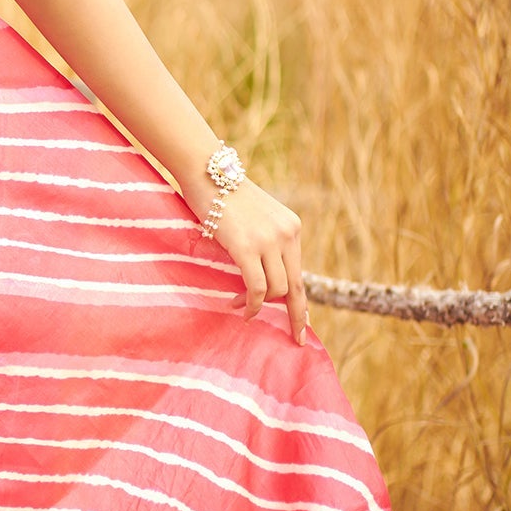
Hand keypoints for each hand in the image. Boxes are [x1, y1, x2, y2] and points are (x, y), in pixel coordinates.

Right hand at [201, 178, 307, 344]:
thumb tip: (263, 279)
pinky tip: (240, 310)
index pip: (299, 273)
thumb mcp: (254, 220)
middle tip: (293, 338)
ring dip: (258, 305)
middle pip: (295, 286)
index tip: (304, 323)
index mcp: (291, 227)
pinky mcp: (246, 247)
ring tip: (238, 306)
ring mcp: (268, 240)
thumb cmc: (222, 195)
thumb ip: (264, 243)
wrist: (207, 172)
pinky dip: (251, 304)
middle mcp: (286, 234)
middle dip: (295, 315)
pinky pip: (257, 287)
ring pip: (276, 290)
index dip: (301, 302)